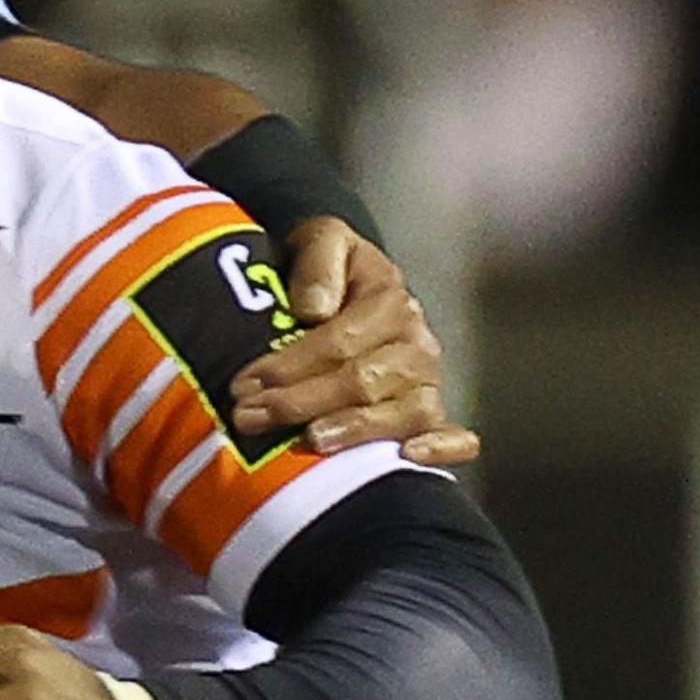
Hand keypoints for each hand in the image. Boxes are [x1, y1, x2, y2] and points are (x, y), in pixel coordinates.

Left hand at [228, 217, 479, 466]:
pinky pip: (455, 436)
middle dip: (302, 403)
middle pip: (364, 382)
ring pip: (403, 413)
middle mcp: (416, 344)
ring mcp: (428, 381)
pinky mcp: (433, 413)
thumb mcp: (320, 241)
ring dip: (354, 431)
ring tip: (311, 441)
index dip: (289, 365)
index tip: (244, 384)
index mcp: (389, 301)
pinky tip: (407, 458)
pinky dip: (440, 449)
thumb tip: (313, 310)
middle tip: (250, 417)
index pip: (339, 341)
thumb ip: (318, 262)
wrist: (343, 279)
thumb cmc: (326, 269)